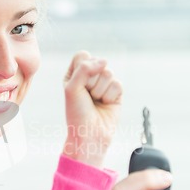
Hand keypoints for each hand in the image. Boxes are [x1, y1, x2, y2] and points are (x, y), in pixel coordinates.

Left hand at [62, 51, 121, 167]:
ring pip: (108, 73)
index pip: (83, 56)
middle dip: (91, 82)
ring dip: (100, 90)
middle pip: (98, 63)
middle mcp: (90, 76)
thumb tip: (105, 61)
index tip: (78, 85)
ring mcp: (104, 83)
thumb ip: (84, 68)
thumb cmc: (77, 112)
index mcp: (75, 73)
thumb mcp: (72, 88)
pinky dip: (110, 96)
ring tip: (95, 101)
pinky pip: (117, 84)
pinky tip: (105, 104)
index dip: (82, 69)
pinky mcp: (116, 92)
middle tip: (87, 97)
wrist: (90, 133)